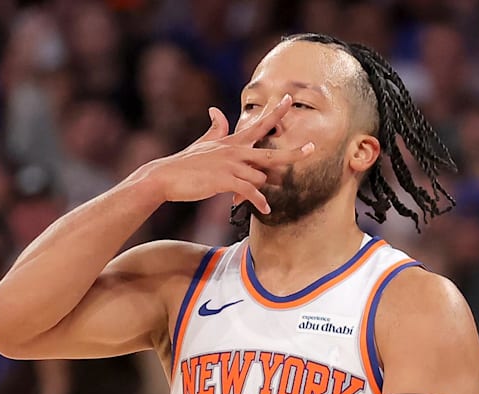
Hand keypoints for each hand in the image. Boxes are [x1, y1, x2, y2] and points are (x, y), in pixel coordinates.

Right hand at [140, 94, 314, 213]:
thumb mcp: (202, 143)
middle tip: (312, 147)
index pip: (258, 125)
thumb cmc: (184, 163)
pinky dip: (258, 201)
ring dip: (263, 191)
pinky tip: (265, 209)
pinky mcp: (224, 180)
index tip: (289, 99)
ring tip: (261, 201)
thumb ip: (214, 128)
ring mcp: (230, 165)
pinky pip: (249, 192)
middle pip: (270, 152)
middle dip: (293, 152)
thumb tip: (216, 110)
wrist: (165, 177)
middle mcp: (234, 150)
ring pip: (260, 177)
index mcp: (231, 141)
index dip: (275, 113)